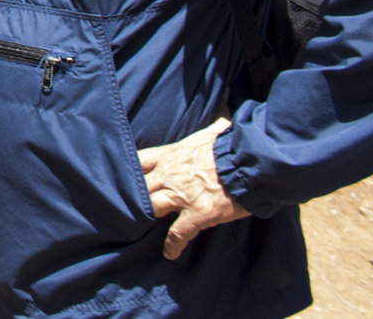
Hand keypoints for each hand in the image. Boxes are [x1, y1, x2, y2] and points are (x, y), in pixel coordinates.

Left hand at [138, 118, 249, 259]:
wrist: (250, 162)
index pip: (138, 160)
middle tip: (125, 207)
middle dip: (132, 197)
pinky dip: (173, 245)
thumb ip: (210, 129)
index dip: (129, 170)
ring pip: (151, 209)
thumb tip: (223, 120)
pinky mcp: (197, 214)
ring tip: (141, 228)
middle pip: (139, 188)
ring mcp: (181, 195)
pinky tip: (170, 253)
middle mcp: (169, 174)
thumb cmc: (234, 145)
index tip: (122, 177)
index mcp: (170, 154)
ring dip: (147, 218)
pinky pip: (178, 233)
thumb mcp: (214, 132)